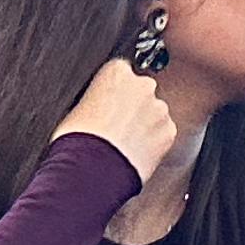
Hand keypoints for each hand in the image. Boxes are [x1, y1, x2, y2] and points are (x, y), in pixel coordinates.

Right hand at [54, 54, 177, 180]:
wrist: (90, 172)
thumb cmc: (76, 141)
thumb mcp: (74, 108)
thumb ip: (95, 98)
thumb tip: (96, 106)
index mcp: (117, 72)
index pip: (120, 72)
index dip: (113, 92)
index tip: (108, 106)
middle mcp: (142, 85)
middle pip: (141, 91)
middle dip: (132, 107)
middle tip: (116, 127)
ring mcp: (159, 109)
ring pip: (154, 114)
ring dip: (144, 125)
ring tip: (123, 144)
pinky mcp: (169, 132)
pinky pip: (162, 135)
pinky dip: (153, 143)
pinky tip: (134, 153)